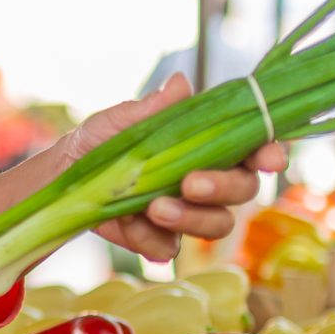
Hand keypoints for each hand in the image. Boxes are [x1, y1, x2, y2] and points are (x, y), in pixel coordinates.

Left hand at [60, 74, 286, 266]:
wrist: (65, 177)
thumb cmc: (101, 140)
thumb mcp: (120, 120)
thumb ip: (152, 109)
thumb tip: (179, 85)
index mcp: (209, 143)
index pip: (252, 147)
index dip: (268, 152)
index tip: (269, 160)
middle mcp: (209, 178)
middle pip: (244, 189)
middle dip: (223, 187)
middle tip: (190, 184)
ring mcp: (190, 212)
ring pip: (217, 224)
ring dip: (192, 218)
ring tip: (154, 208)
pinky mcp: (164, 239)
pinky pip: (171, 248)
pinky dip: (151, 238)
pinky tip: (129, 223)